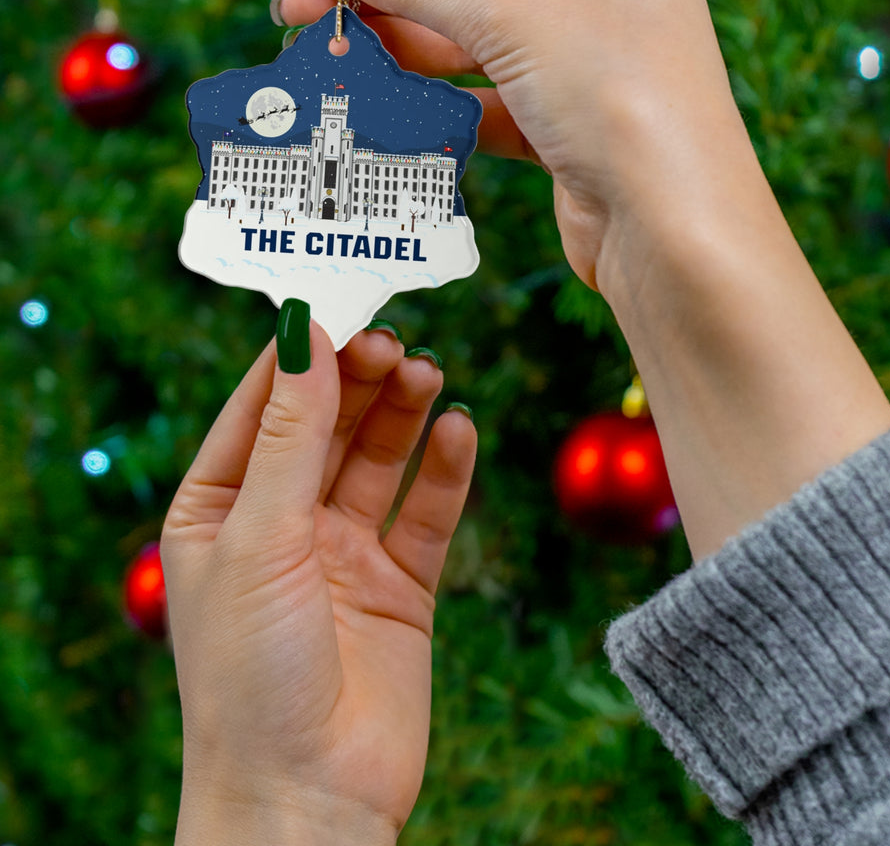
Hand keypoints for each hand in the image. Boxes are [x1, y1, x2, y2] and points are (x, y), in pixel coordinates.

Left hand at [161, 320, 475, 844]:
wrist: (308, 798)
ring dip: (404, 413)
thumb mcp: (259, 537)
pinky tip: (459, 430)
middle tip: (394, 340)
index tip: (338, 301)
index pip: (261, 407)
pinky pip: (427, 512)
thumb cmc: (251, 675)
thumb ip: (290, 435)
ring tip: (429, 372)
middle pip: (327, 425)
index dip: (299, 354)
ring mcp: (344, 553)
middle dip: (359, 379)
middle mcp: (282, 524)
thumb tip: (304, 334)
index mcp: (220, 509)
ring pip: (379, 459)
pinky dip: (445, 470)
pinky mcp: (401, 585)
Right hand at [278, 0, 750, 290]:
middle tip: (299, 11)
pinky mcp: (566, 125)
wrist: (673, 233)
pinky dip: (437, 105)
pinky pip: (486, 101)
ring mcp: (584, 61)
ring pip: (472, 43)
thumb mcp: (514, 19)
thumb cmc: (622, 100)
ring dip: (401, 50)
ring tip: (330, 57)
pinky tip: (383, 106)